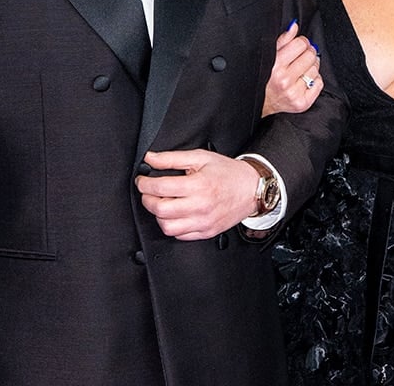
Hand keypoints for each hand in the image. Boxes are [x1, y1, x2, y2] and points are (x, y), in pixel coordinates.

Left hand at [135, 149, 258, 239]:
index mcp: (198, 185)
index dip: (144, 184)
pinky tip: (175, 214)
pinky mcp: (206, 233)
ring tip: (161, 204)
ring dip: (158, 216)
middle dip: (147, 200)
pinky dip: (172, 226)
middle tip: (148, 192)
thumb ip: (172, 158)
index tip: (142, 181)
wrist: (252, 189)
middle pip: (160, 210)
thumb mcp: (200, 157)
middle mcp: (200, 207)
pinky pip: (180, 236)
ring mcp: (203, 223)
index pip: (160, 188)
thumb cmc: (228, 173)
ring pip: (167, 227)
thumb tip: (151, 158)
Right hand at [261, 21, 321, 115]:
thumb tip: (294, 26)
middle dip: (308, 52)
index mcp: (275, 65)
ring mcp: (294, 93)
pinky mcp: (302, 103)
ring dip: (311, 66)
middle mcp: (284, 80)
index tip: (299, 45)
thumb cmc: (264, 77)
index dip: (302, 42)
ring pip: (316, 69)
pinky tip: (305, 80)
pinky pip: (319, 83)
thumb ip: (283, 40)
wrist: (260, 103)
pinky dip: (315, 79)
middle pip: (310, 55)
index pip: (300, 44)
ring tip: (302, 69)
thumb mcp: (269, 56)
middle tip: (302, 56)